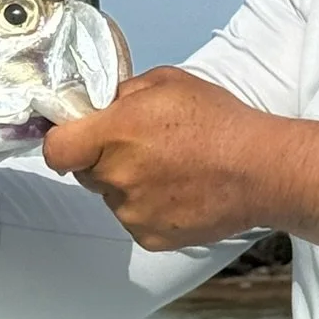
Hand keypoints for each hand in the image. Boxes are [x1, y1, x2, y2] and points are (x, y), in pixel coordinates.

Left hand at [42, 67, 281, 249]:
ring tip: (170, 169)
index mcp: (115, 132)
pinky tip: (178, 191)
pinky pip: (133, 219)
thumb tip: (102, 105)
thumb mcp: (168, 82)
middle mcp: (116, 175)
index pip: (56, 149)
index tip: (74, 137)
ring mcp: (131, 211)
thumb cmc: (219, 121)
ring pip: (111, 196)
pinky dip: (148, 208)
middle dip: (103, 158)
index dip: (61, 142)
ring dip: (128, 184)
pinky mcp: (149, 236)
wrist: (262, 170)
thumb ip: (124, 92)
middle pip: (85, 171)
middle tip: (141, 146)